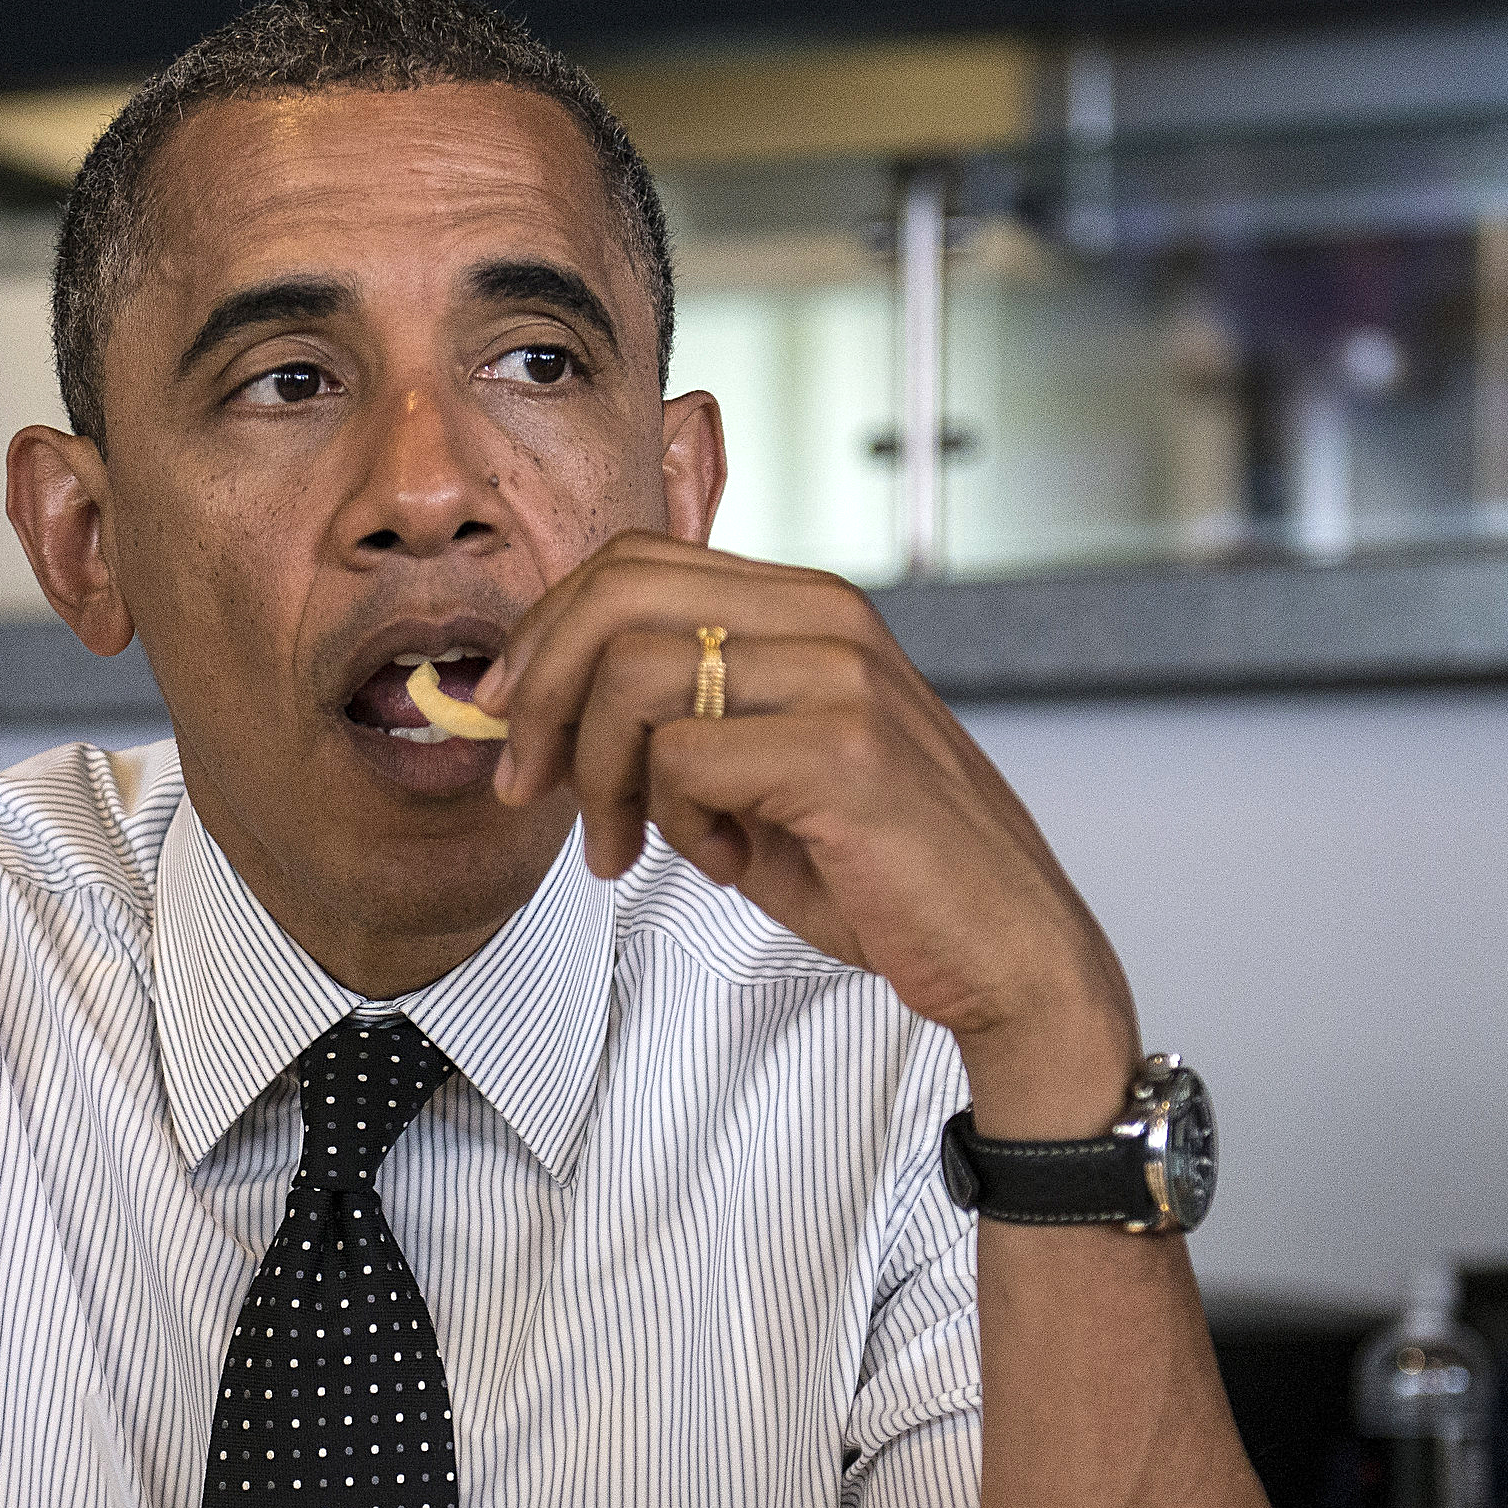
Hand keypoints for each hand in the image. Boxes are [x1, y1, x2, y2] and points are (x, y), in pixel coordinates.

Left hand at [478, 531, 1135, 1134]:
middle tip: (525, 782)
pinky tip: (726, 862)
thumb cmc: (879, 864)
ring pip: (633, 678)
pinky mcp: (843, 752)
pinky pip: (685, 760)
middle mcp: (824, 619)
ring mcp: (839, 677)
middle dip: (538, 696)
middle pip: (615, 596)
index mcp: (802, 609)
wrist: (999, 945)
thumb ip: (672, 724)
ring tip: (631, 846)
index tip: (508, 716)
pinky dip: (675, 825)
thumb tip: (537, 715)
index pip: (631, 563)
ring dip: (599, 777)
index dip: (543, 635)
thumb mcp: (755, 772)